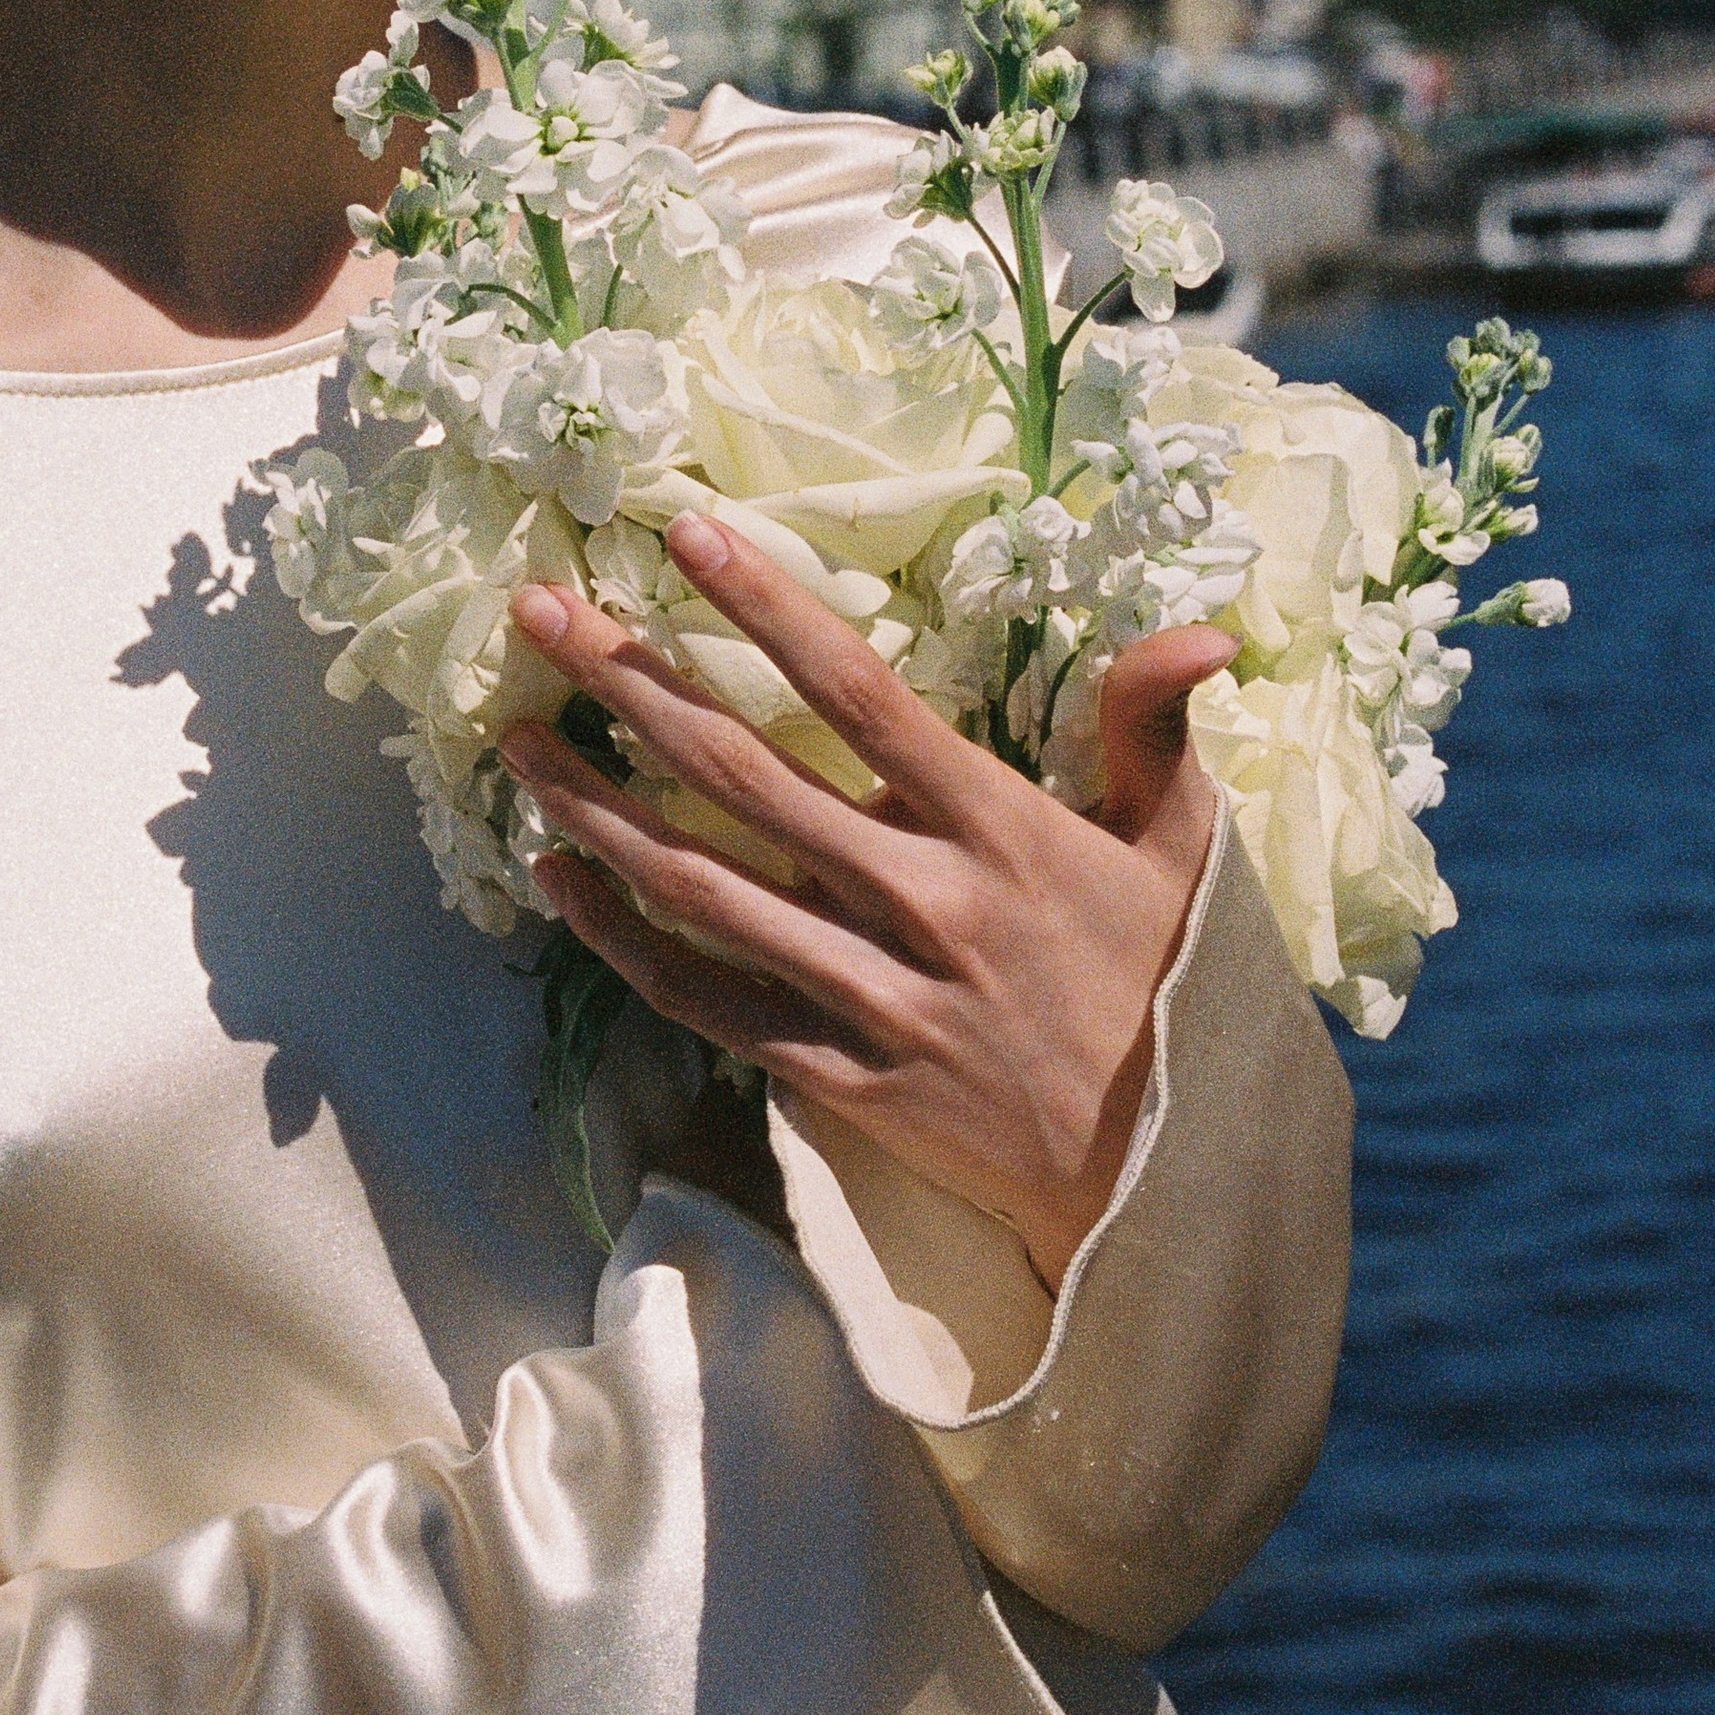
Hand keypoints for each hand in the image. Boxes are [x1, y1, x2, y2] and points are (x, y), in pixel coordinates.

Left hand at [499, 513, 1230, 1288]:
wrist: (1173, 1182)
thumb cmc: (1173, 990)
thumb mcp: (1185, 850)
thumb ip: (1155, 729)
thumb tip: (1200, 628)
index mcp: (1000, 832)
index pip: (862, 694)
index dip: (769, 609)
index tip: (684, 533)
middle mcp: (923, 904)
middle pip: (747, 777)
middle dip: (634, 685)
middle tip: (538, 615)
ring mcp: (875, 998)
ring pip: (704, 889)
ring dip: (598, 809)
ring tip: (514, 742)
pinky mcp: (843, 1078)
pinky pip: (710, 1004)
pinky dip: (625, 945)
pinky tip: (557, 881)